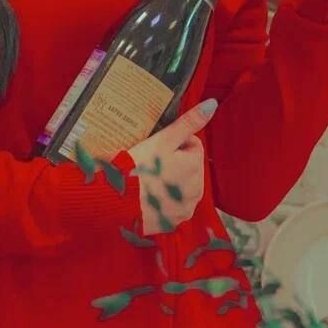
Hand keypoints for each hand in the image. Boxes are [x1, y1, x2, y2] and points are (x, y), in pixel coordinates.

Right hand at [127, 101, 217, 236]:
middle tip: (149, 163)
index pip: (193, 145)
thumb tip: (212, 104)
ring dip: (169, 181)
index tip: (155, 147)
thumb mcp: (162, 140)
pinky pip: (171, 206)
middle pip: (189, 167)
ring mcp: (184, 209)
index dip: (173, 142)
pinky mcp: (170, 223)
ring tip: (146, 179)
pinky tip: (147, 197)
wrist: (115, 204)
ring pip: (181, 186)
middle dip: (174, 162)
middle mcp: (197, 190)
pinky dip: (162, 200)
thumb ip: (187, 123)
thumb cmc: (138, 167)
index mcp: (196, 167)